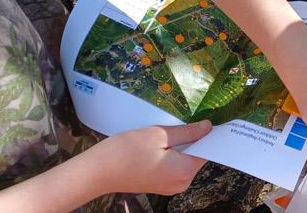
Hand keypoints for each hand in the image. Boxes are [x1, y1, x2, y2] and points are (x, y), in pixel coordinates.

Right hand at [86, 121, 211, 194]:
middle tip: (183, 121)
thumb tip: (208, 127)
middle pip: (197, 155)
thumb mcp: (159, 134)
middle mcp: (181, 183)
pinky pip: (174, 166)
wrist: (97, 172)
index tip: (210, 119)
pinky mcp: (160, 185)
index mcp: (185, 171)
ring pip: (185, 160)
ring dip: (180, 145)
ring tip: (166, 132)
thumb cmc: (126, 151)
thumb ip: (187, 132)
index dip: (209, 134)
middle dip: (193, 138)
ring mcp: (171, 186)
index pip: (208, 150)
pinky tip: (159, 144)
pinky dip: (172, 153)